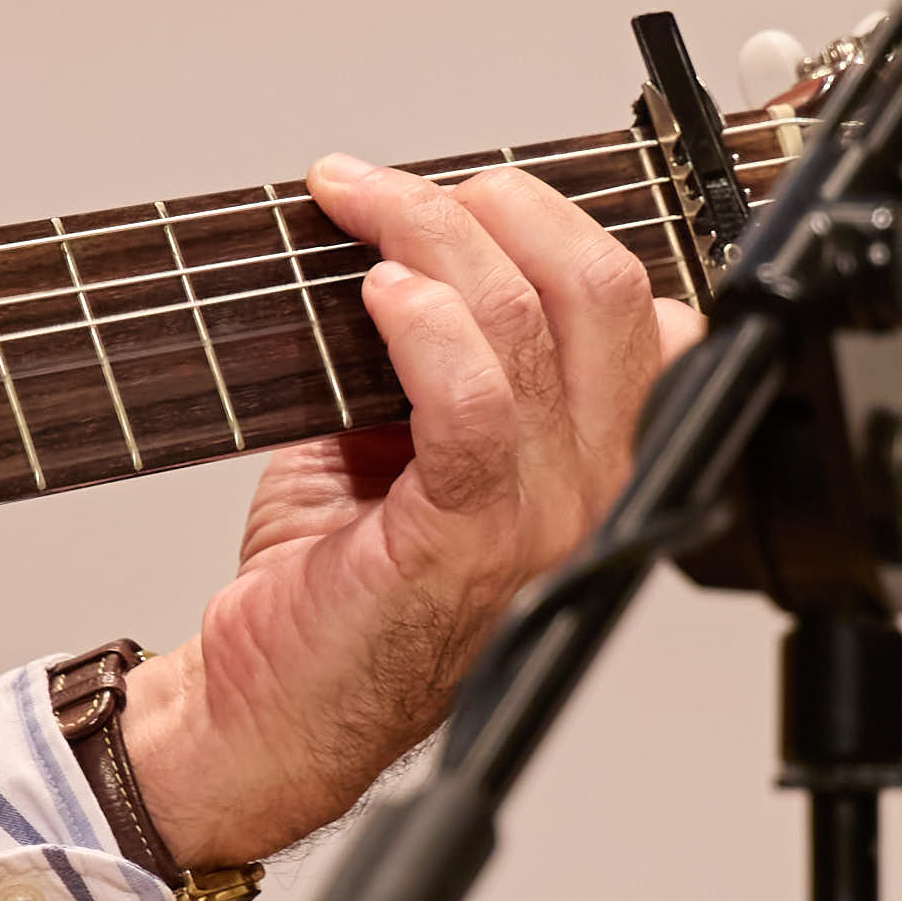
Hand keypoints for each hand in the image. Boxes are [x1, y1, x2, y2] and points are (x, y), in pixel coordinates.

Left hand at [124, 162, 682, 872]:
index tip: (450, 191)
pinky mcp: (468, 540)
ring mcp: (543, 519)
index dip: (544, 219)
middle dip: (495, 201)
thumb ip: (446, 351)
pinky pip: (474, 399)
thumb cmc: (332, 583)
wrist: (269, 711)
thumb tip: (410, 236)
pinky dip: (422, 324)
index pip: (633, 301)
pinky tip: (374, 293)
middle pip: (604, 289)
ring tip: (354, 207)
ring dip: (430, 232)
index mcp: (597, 454)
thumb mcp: (407, 437)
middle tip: (390, 189)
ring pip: (532, 321)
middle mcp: (594, 487)